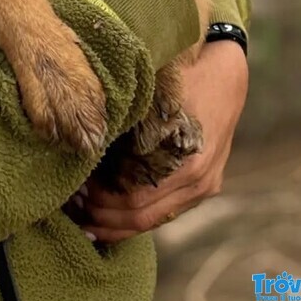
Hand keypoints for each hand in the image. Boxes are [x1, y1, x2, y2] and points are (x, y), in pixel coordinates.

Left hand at [77, 39, 247, 242]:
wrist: (226, 78)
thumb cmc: (183, 79)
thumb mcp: (155, 95)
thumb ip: (127, 122)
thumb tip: (85, 142)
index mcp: (187, 161)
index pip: (136, 200)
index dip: (102, 201)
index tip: (75, 191)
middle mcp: (199, 182)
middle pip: (143, 217)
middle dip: (105, 218)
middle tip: (74, 207)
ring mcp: (204, 187)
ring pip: (155, 220)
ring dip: (119, 223)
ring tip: (87, 215)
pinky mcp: (204, 186)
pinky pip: (167, 210)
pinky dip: (139, 216)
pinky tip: (113, 215)